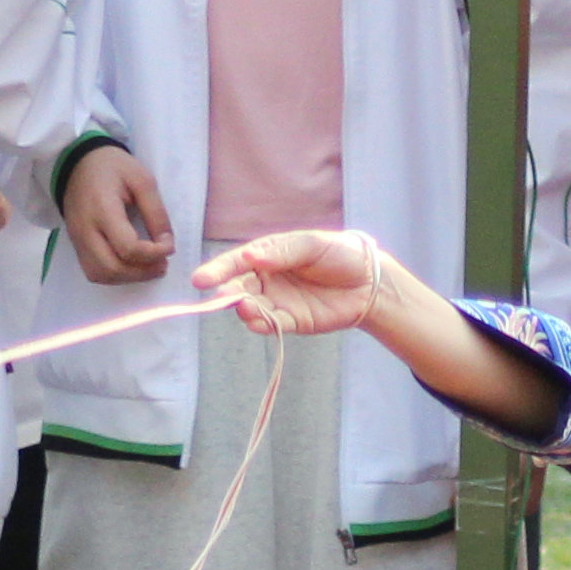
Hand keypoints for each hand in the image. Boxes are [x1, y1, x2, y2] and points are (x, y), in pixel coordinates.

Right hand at [67, 145, 175, 284]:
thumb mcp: (142, 180)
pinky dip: (115, 275)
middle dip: (142, 272)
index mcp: (102, 209)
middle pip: (112, 268)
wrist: (77, 163)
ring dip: (129, 278)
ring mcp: (77, 240)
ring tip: (150, 267)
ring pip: (101, 275)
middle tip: (163, 264)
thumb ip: (156, 212)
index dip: (153, 254)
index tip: (169, 246)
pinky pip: (93, 271)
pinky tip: (132, 266)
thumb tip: (167, 244)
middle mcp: (85, 229)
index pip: (128, 248)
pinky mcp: (76, 245)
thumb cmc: (112, 167)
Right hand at [191, 224, 387, 331]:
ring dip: (245, 310)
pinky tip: (257, 321)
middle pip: (239, 288)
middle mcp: (267, 280)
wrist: (370, 281)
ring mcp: (278, 302)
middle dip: (228, 293)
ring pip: (252, 308)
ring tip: (246, 307)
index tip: (200, 280)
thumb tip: (251, 258)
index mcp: (267, 256)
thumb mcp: (312, 244)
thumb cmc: (340, 254)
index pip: (236, 262)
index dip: (218, 270)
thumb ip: (282, 252)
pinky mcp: (293, 322)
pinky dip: (263, 325)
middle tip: (221, 296)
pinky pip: (273, 325)